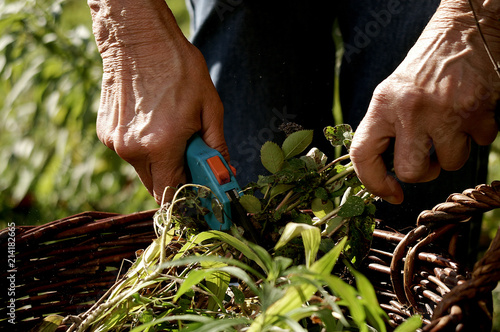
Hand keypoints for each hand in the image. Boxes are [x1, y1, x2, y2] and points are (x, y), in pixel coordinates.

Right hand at [88, 0, 228, 202]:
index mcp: (161, 146)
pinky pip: (129, 152)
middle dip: (174, 179)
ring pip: (142, 169)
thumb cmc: (179, 69)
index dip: (186, 199)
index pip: (170, 195)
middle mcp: (133, 149)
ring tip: (168, 130)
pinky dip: (143, 146)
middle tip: (187, 157)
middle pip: (155, 186)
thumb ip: (216, 147)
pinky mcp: (105, 133)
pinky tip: (150, 121)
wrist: (138, 39)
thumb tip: (224, 173)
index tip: (197, 196)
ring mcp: (115, 142)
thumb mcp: (210, 108)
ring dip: (158, 161)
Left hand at [350, 0, 499, 203]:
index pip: (363, 154)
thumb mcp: (390, 94)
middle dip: (421, 174)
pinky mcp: (477, 111)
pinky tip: (470, 114)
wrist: (460, 35)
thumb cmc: (422, 71)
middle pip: (411, 171)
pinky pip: (479, 144)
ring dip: (451, 153)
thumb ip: (384, 129)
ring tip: (450, 127)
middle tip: (426, 161)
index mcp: (382, 105)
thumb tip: (382, 175)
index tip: (390, 193)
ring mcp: (445, 112)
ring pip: (449, 164)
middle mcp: (410, 110)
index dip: (373, 182)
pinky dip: (476, 135)